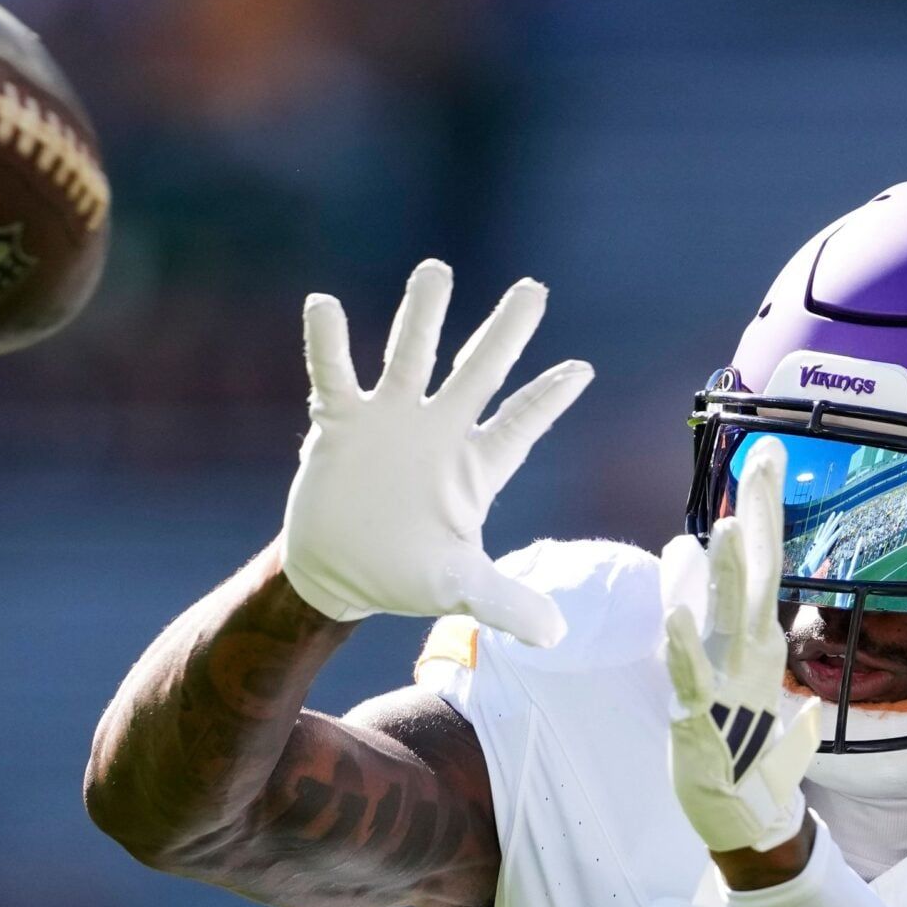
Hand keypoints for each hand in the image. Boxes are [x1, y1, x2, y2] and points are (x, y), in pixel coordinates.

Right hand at [281, 260, 593, 646]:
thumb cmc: (403, 576)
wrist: (334, 574)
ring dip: (422, 317)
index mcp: (473, 468)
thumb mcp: (458, 589)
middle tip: (534, 289)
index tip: (583, 370)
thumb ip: (505, 602)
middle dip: (505, 333)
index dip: (549, 400)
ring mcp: (390, 421)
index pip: (519, 426)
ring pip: (410, 357)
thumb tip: (556, 635)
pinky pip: (334, 374)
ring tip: (436, 270)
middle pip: (477, 373)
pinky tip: (323, 306)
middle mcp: (437, 432)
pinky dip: (328, 343)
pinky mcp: (340, 423)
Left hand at [661, 438, 820, 852]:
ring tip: (728, 527)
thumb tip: (687, 550)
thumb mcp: (720, 666)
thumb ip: (705, 606)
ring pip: (729, 617)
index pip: (763, 560)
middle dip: (760, 516)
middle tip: (765, 459)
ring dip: (729, 574)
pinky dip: (684, 645)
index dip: (762, 508)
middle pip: (758, 572)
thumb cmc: (737, 742)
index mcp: (758, 639)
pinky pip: (690, 676)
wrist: (744, 816)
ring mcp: (730, 683)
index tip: (764, 454)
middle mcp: (751, 652)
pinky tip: (676, 613)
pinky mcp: (701, 717)